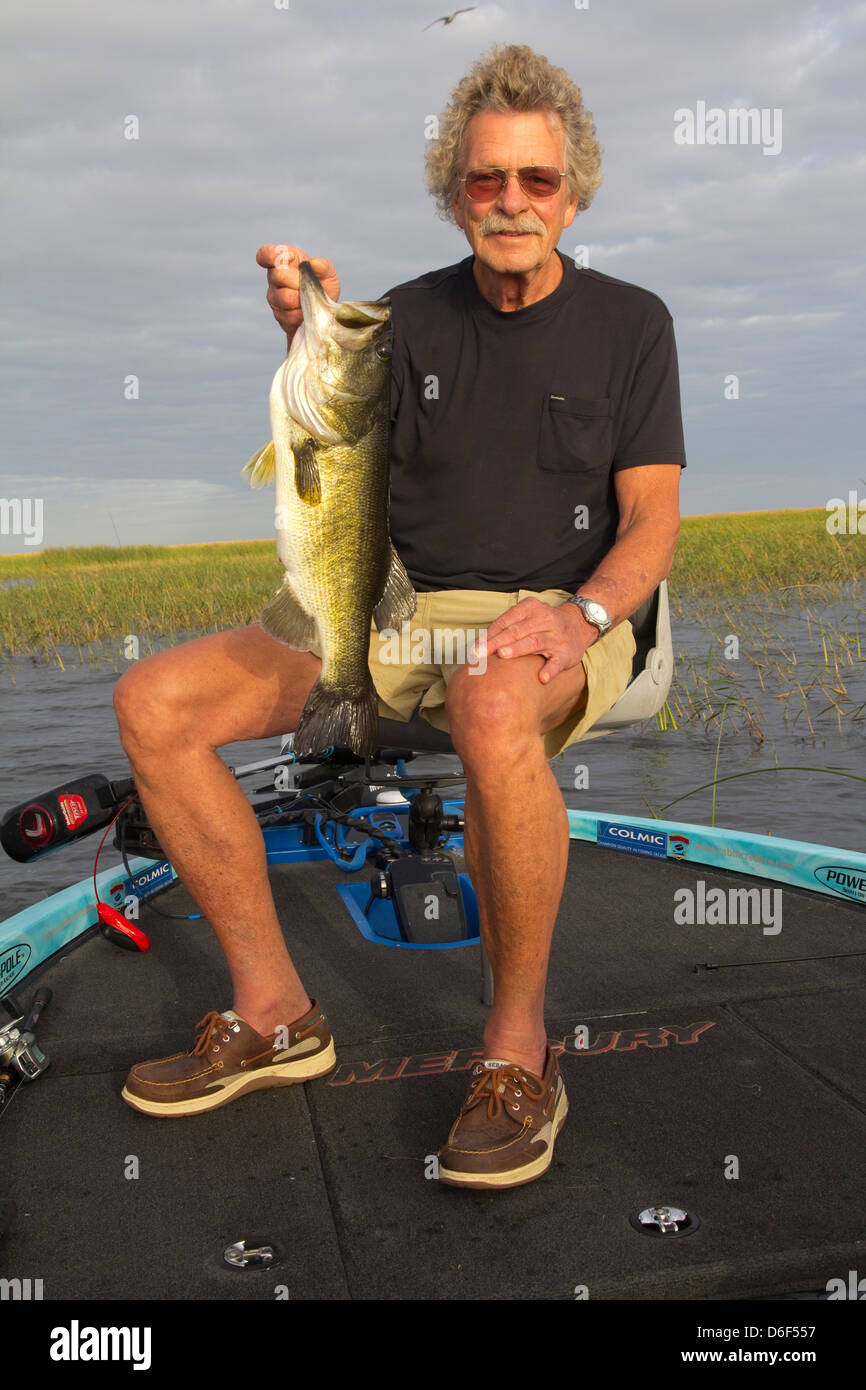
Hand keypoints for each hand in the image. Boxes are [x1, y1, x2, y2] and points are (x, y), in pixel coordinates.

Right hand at [256, 244, 340, 341]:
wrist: (325, 311)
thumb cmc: (323, 286)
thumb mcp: (328, 273)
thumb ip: (323, 266)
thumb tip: (314, 263)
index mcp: (283, 261)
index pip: (266, 254)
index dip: (272, 255)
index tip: (290, 257)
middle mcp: (274, 278)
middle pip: (278, 275)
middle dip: (297, 281)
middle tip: (308, 285)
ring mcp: (274, 297)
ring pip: (283, 298)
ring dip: (301, 299)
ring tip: (309, 299)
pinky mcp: (279, 315)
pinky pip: (289, 315)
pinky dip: (302, 314)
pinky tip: (307, 311)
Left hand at [481, 596, 596, 684]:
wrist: (579, 624)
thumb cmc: (543, 623)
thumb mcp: (527, 616)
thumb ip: (507, 627)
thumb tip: (478, 644)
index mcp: (531, 608)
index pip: (506, 621)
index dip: (489, 634)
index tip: (474, 647)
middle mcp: (544, 619)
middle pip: (516, 631)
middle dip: (496, 642)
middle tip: (479, 654)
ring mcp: (556, 637)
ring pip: (535, 642)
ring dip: (518, 649)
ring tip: (502, 655)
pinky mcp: (566, 653)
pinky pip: (557, 662)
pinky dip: (550, 670)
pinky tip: (542, 677)